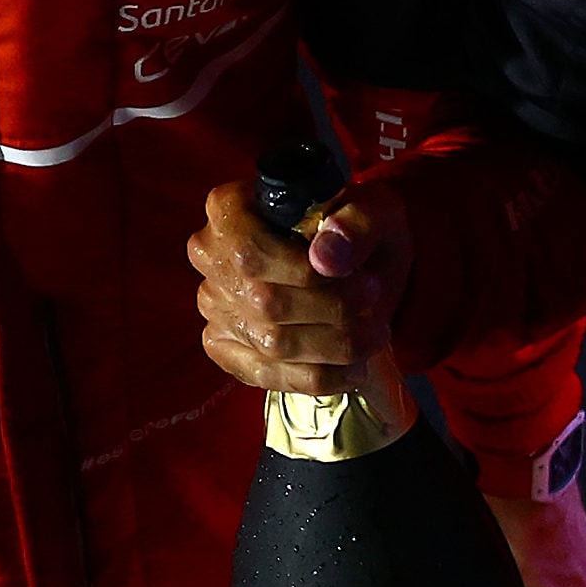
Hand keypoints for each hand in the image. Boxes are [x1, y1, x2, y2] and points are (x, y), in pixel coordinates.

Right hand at [191, 179, 412, 393]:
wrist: (356, 259)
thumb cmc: (356, 228)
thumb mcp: (373, 210)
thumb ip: (356, 225)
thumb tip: (327, 258)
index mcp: (229, 209)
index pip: (251, 252)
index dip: (303, 273)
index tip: (357, 277)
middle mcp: (210, 256)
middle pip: (265, 302)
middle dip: (333, 311)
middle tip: (375, 303)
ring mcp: (213, 305)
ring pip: (271, 344)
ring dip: (334, 346)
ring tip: (374, 333)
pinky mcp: (224, 347)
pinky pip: (267, 375)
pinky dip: (319, 377)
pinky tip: (354, 368)